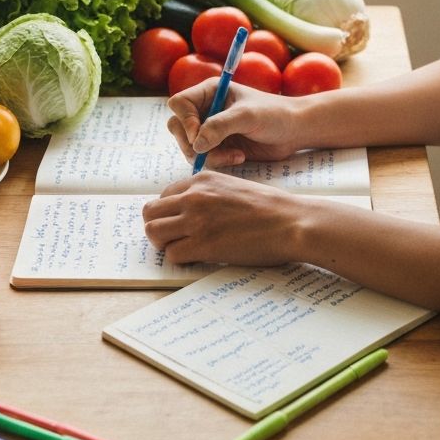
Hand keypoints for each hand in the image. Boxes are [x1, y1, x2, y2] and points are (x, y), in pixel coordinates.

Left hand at [143, 171, 303, 265]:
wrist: (289, 222)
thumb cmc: (268, 207)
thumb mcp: (233, 186)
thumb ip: (208, 193)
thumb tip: (190, 210)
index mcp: (202, 180)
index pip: (163, 195)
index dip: (169, 213)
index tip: (180, 223)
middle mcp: (194, 197)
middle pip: (150, 213)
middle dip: (158, 227)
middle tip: (175, 238)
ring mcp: (197, 220)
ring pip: (153, 233)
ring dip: (165, 244)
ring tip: (184, 248)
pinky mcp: (203, 245)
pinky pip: (172, 254)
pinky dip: (181, 259)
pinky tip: (198, 258)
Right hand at [166, 80, 306, 168]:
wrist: (293, 131)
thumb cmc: (274, 114)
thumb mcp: (247, 116)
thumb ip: (220, 126)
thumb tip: (196, 144)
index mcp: (210, 92)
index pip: (179, 103)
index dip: (184, 120)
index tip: (199, 134)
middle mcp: (206, 109)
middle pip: (177, 127)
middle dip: (192, 143)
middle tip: (211, 150)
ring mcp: (210, 129)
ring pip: (189, 146)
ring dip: (209, 155)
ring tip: (235, 154)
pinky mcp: (218, 146)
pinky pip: (204, 158)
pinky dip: (218, 161)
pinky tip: (239, 157)